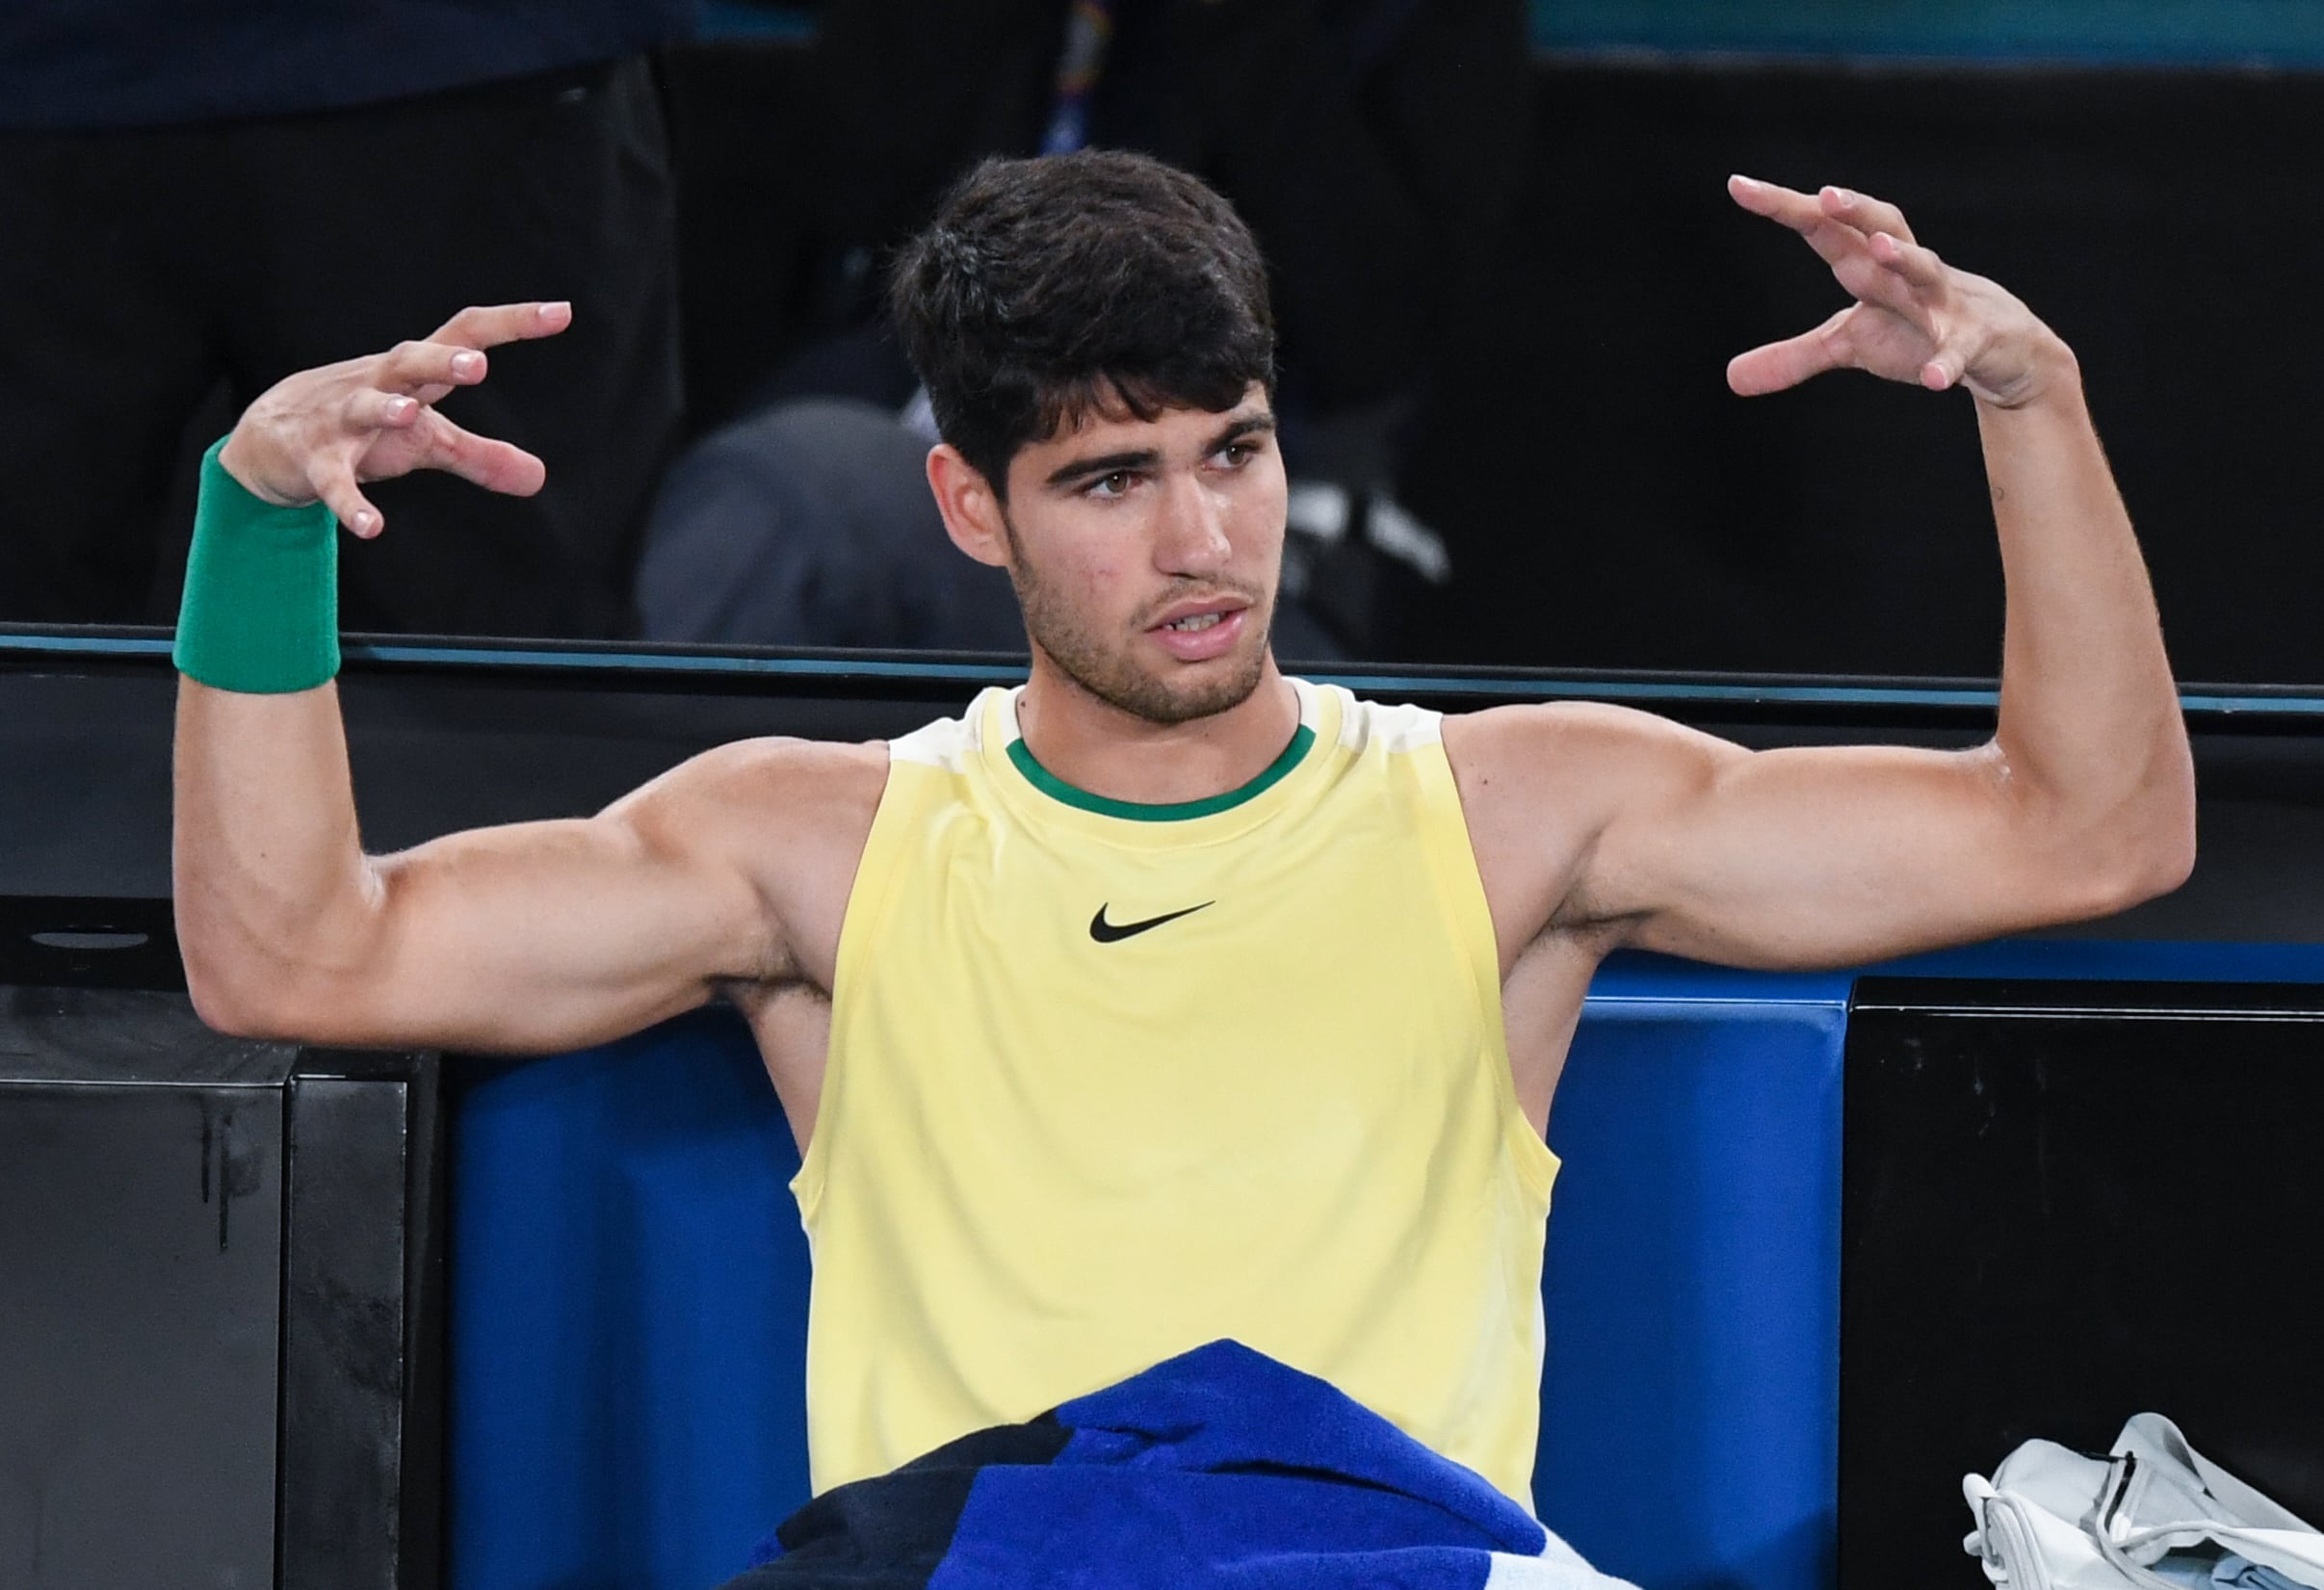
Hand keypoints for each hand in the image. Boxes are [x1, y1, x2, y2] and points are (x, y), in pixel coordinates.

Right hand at [216, 302, 572, 537]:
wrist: (268, 436)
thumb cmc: (364, 427)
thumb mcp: (427, 440)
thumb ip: (480, 455)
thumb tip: (540, 477)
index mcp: (413, 374)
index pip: (465, 336)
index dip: (513, 323)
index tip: (562, 312)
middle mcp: (379, 385)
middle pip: (410, 360)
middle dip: (442, 361)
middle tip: (478, 364)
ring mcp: (343, 420)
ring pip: (364, 407)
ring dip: (385, 409)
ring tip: (410, 415)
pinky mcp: (315, 461)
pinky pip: (333, 482)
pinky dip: (351, 504)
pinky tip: (372, 528)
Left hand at [1724, 177, 2068, 408]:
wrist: (2000, 350)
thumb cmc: (1915, 331)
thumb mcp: (1850, 344)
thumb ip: (1793, 355)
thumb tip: (1730, 378)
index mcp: (1868, 267)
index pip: (1825, 228)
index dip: (1785, 206)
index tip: (1737, 185)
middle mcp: (1904, 273)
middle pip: (1880, 228)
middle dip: (1854, 210)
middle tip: (1824, 194)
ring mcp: (1942, 303)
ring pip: (1924, 270)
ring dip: (1902, 257)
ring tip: (1878, 247)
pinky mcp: (1972, 340)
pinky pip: (1958, 350)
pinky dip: (1946, 362)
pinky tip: (1935, 380)